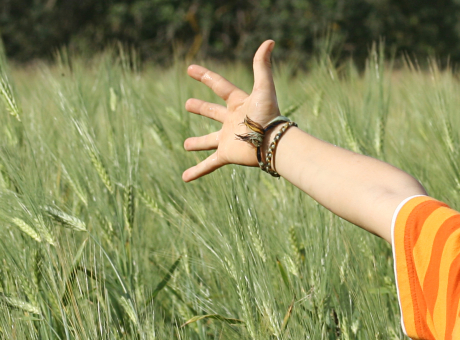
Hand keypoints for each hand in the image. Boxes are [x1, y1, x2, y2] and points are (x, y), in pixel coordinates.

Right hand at [181, 40, 279, 181]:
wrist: (274, 143)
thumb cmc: (270, 115)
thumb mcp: (264, 88)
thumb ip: (263, 65)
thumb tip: (269, 41)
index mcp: (239, 103)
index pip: (219, 86)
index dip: (205, 76)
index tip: (190, 69)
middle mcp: (233, 121)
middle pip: (213, 112)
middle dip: (201, 109)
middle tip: (187, 105)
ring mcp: (228, 138)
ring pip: (209, 141)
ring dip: (198, 144)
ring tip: (186, 145)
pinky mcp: (227, 154)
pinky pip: (209, 165)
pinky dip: (198, 171)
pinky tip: (185, 178)